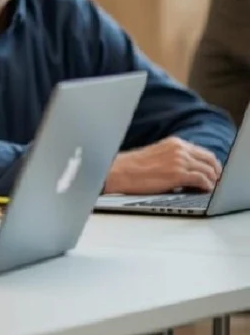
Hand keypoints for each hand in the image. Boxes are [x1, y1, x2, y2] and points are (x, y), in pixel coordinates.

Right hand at [105, 137, 221, 193]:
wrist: (117, 172)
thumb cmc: (132, 167)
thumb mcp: (157, 155)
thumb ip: (174, 158)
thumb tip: (190, 171)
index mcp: (175, 143)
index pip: (203, 152)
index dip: (212, 165)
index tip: (213, 174)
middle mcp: (179, 149)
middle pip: (211, 160)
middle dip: (216, 173)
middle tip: (215, 183)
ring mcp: (179, 161)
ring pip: (210, 171)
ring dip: (212, 181)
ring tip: (208, 189)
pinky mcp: (178, 174)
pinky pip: (203, 180)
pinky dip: (206, 187)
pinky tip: (202, 191)